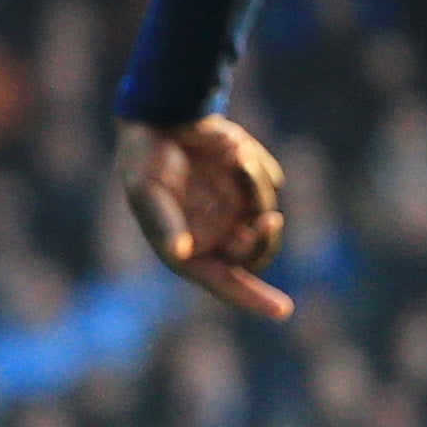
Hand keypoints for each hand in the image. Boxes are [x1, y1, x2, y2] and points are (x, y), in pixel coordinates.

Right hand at [119, 115, 292, 322]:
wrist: (162, 117)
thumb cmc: (143, 160)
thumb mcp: (147, 193)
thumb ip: (165, 225)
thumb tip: (179, 254)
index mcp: (189, 249)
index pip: (225, 281)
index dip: (252, 298)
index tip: (282, 310)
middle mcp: (217, 234)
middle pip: (256, 254)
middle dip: (261, 240)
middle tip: (268, 221)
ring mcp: (237, 209)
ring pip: (266, 213)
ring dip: (254, 189)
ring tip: (237, 159)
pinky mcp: (252, 183)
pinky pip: (271, 184)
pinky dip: (255, 171)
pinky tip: (234, 153)